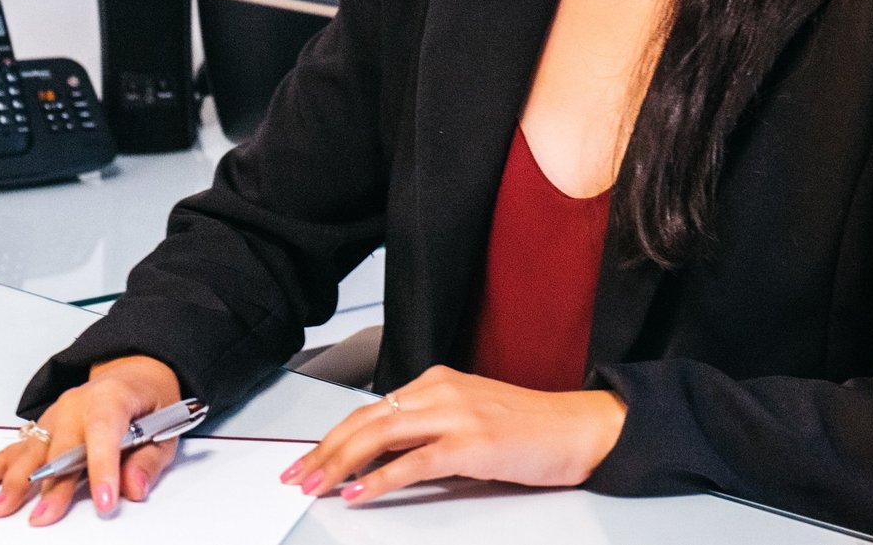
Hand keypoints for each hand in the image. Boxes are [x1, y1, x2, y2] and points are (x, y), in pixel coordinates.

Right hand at [0, 355, 182, 525]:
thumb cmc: (147, 401)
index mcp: (111, 398)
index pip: (105, 434)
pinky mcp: (42, 429)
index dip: (103, 469)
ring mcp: (55, 417)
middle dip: (52, 487)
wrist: (133, 374)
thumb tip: (134, 489)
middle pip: (60, 450)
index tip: (104, 501)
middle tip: (42, 520)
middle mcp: (76, 405)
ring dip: (11, 483)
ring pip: (28, 452)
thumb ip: (148, 461)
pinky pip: (12, 451)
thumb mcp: (165, 426)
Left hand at [279, 365, 626, 505]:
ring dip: (340, 462)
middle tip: (296, 474)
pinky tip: (357, 492)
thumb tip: (378, 457)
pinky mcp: (471, 445)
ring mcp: (456, 415)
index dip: (333, 435)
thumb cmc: (526, 429)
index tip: (308, 458)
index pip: (370, 408)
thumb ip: (426, 429)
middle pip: (366, 419)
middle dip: (324, 449)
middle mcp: (440, 391)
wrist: (576, 429)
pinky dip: (379, 478)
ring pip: (381, 435)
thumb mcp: (467, 417)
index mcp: (436, 381)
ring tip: (315, 484)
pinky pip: (413, 463)